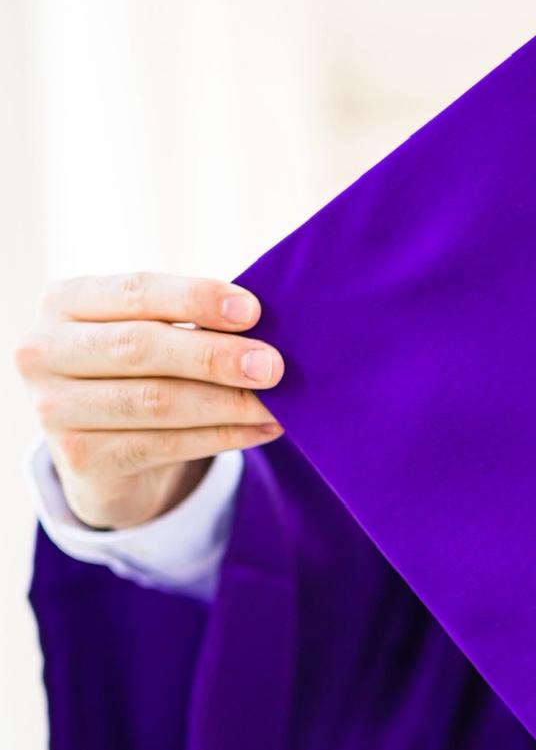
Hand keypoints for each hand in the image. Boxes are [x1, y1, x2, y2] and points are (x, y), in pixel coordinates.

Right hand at [13, 272, 284, 529]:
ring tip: (276, 405)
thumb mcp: (155, 339)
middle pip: (143, 346)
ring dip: (228, 404)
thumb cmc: (140, 377)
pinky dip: (223, 437)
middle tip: (272, 365)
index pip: (136, 291)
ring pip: (157, 401)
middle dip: (215, 356)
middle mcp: (46, 350)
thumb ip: (193, 327)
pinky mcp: (80, 457)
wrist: (106, 455)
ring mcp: (56, 407)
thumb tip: (265, 334)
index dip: (195, 299)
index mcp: (66, 302)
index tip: (253, 310)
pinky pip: (166, 445)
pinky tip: (261, 430)